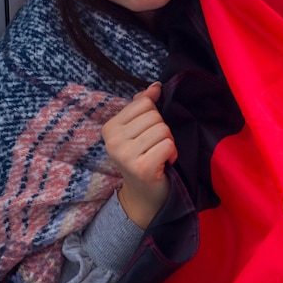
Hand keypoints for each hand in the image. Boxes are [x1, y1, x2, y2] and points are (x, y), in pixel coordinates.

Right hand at [102, 82, 176, 228]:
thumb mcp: (137, 130)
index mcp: (110, 128)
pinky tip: (164, 163)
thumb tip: (155, 86)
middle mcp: (113, 141)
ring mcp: (126, 155)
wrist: (143, 196)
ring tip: (159, 155)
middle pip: (154, 116)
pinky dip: (172, 154)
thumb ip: (143, 106)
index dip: (153, 116)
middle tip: (154, 147)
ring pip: (163, 130)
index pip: (143, 103)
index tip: (148, 134)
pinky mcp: (142, 167)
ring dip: (168, 142)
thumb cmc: (142, 158)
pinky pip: (168, 145)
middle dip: (162, 130)